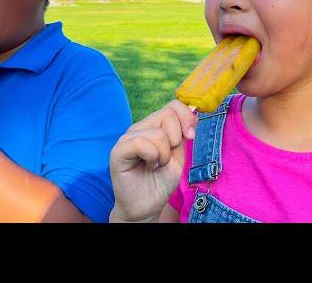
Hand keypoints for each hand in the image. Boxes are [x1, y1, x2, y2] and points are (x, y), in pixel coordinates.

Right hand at [109, 100, 196, 222]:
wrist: (147, 206)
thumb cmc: (160, 181)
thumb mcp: (178, 154)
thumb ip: (182, 134)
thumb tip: (193, 115)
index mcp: (153, 126)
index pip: (173, 105)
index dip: (186, 117)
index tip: (191, 136)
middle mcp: (139, 128)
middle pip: (167, 115)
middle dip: (176, 139)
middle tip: (167, 157)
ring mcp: (127, 138)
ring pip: (158, 133)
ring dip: (164, 154)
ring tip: (156, 165)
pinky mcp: (118, 151)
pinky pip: (141, 143)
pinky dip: (152, 157)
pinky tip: (149, 166)